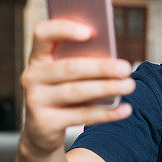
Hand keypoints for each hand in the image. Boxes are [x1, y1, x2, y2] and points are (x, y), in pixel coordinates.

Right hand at [19, 19, 134, 155]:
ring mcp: (35, 100)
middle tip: (126, 68)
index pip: (43, 34)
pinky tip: (125, 109)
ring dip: (106, 88)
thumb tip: (113, 61)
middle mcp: (32, 77)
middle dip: (100, 67)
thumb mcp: (67, 76)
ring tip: (129, 86)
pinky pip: (81, 115)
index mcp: (38, 57)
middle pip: (69, 68)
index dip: (64, 29)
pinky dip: (106, 113)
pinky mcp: (45, 123)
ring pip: (76, 92)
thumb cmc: (62, 93)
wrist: (41, 131)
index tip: (90, 31)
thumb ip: (82, 62)